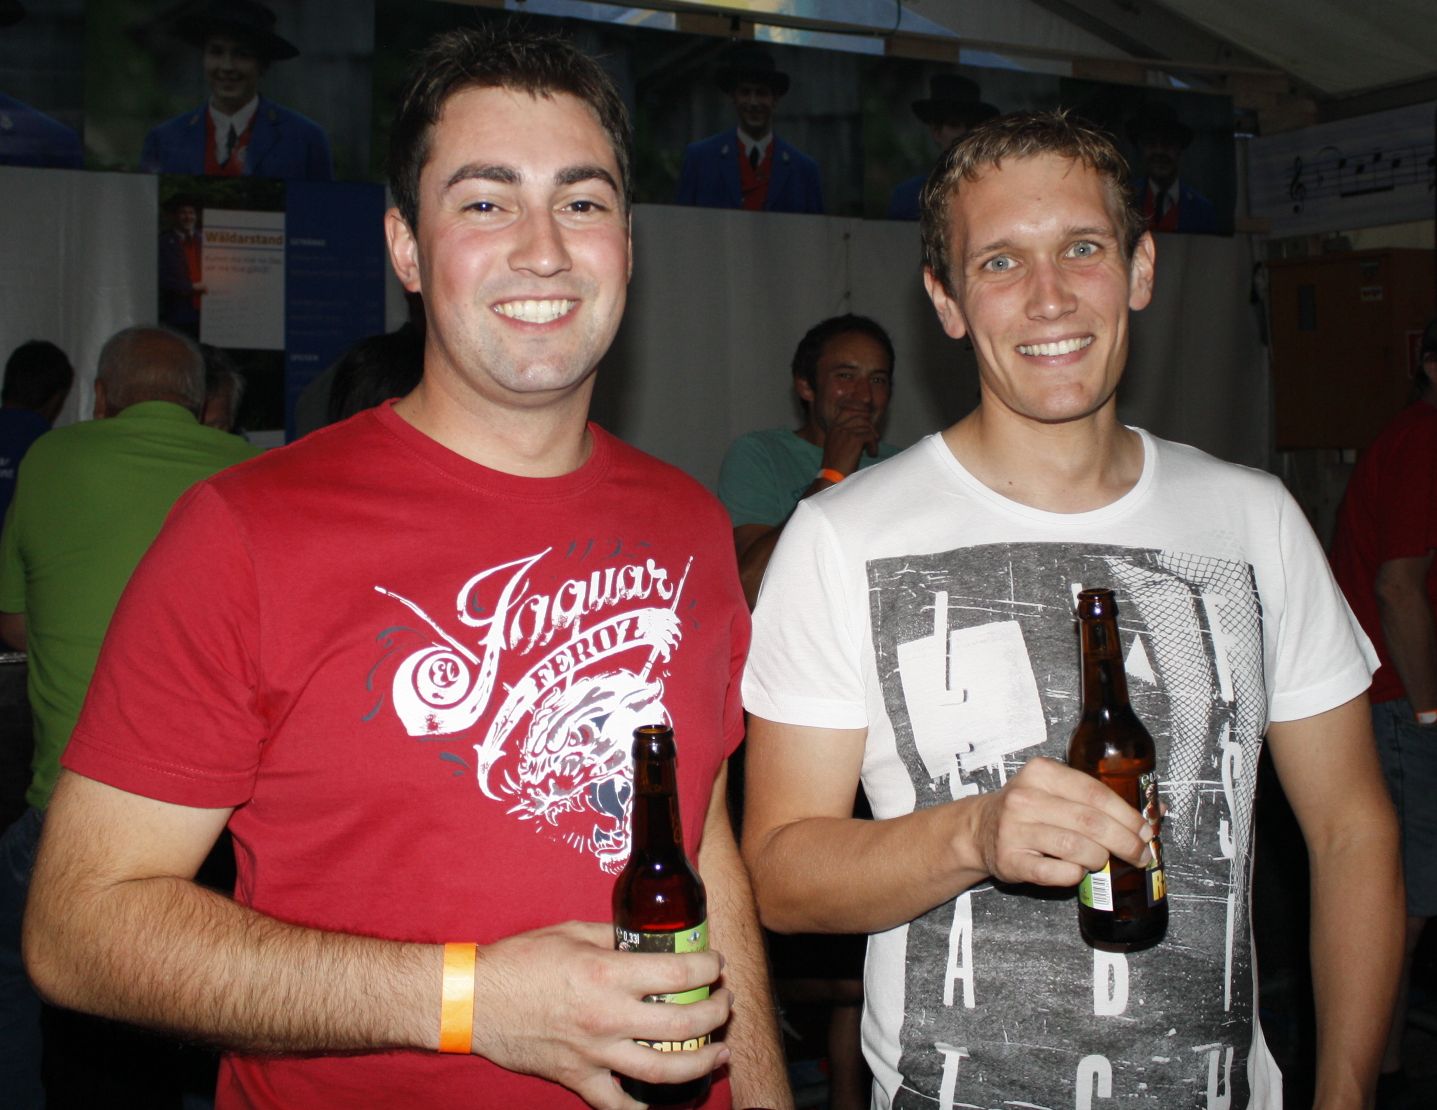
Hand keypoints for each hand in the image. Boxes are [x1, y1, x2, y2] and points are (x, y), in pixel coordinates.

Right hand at [469, 921, 732, 1108]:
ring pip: (664, 1070)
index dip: (707, 968)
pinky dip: (641, 1109)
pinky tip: (660, 1101)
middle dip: (716, 1012)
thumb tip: (646, 939)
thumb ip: (614, 937)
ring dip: (702, 1062)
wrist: (474, 999)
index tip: (715, 963)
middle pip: (685, 1024)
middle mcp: (609, 1017)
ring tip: (720, 1052)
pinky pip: (617, 1105)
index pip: (679, 974)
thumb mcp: (572, 931)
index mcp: (609, 974)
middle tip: (724, 1001)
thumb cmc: (519, 960)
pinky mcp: (577, 1078)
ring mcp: (595, 1054)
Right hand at [819, 406, 879, 475]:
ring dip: (872, 438)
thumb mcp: (837, 445)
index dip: (861, 413)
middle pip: (861, 417)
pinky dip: (874, 446)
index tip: (868, 424)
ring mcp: (846, 433)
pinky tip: (871, 454)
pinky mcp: (855, 440)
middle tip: (874, 438)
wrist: (832, 477)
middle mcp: (839, 427)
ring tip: (872, 448)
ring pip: (867, 427)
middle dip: (870, 427)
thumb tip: (864, 426)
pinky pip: (870, 436)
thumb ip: (846, 434)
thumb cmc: (836, 465)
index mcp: (833, 427)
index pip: (848, 410)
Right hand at [969, 758, 1152, 887]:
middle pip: (1090, 822)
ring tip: (1102, 860)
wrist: (979, 828)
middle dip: (1124, 841)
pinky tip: (1077, 870)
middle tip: (1139, 854)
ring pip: (1076, 848)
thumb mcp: (1053, 788)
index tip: (1146, 831)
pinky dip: (1075, 874)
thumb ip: (1095, 798)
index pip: (1095, 793)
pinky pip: (1056, 873)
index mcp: (1041, 773)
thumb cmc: (1027, 809)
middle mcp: (1025, 798)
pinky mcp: (1010, 859)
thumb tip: (1156, 813)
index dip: (1127, 815)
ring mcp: (1014, 830)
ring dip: (1099, 858)